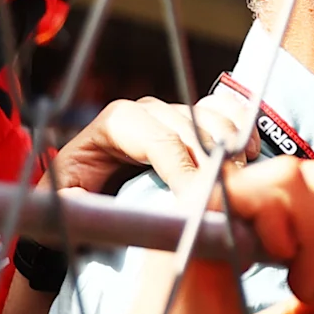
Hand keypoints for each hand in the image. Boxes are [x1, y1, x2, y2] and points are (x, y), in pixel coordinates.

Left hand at [53, 94, 230, 194]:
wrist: (90, 194)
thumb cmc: (78, 198)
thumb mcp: (65, 201)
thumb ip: (71, 202)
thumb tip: (78, 203)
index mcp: (116, 123)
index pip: (159, 141)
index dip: (183, 170)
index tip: (200, 201)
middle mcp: (147, 110)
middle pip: (192, 129)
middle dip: (212, 164)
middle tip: (226, 198)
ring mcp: (173, 111)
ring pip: (213, 117)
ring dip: (232, 147)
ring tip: (238, 181)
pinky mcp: (193, 118)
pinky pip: (225, 111)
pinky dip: (241, 128)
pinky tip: (248, 154)